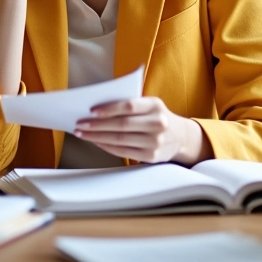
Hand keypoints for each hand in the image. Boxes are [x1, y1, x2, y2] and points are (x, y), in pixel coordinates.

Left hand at [74, 97, 210, 165]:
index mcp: (155, 105)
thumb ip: (131, 104)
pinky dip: (107, 147)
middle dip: (97, 125)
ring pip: (120, 140)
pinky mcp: (151, 157)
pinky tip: (96, 142)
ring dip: (97, 137)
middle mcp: (157, 123)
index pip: (129, 106)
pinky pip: (123, 152)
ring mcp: (155, 142)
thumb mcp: (150, 104)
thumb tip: (98, 109)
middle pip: (122, 125)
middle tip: (80, 124)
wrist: (181, 137)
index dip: (109, 109)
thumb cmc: (157, 116)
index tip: (92, 111)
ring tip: (83, 133)